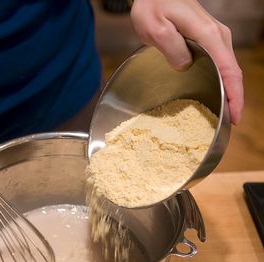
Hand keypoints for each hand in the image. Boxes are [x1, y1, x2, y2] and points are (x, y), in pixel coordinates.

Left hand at [130, 0, 243, 123]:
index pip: (229, 70)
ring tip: (223, 114)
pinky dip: (221, 82)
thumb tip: (185, 66)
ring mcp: (214, 38)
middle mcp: (218, 36)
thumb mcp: (156, 28)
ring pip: (228, 69)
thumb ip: (172, 48)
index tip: (235, 116)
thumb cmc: (153, 5)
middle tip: (229, 123)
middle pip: (233, 73)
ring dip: (228, 92)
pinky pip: (219, 65)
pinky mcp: (207, 40)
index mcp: (208, 35)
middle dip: (234, 99)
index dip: (234, 95)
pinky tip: (214, 95)